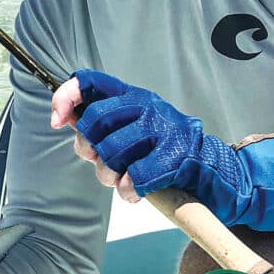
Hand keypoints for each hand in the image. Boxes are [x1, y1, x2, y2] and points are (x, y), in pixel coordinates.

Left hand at [52, 69, 273, 231]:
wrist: (215, 171)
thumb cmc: (166, 152)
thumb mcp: (132, 129)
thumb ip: (101, 124)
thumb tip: (63, 116)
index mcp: (132, 96)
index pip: (89, 80)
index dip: (66, 97)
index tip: (58, 121)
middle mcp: (146, 105)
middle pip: (95, 120)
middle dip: (89, 148)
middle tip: (102, 162)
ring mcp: (163, 128)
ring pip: (112, 150)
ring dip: (109, 174)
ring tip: (121, 180)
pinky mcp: (176, 156)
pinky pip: (136, 175)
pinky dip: (129, 190)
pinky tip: (134, 192)